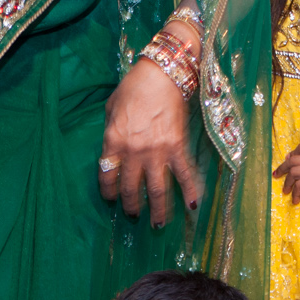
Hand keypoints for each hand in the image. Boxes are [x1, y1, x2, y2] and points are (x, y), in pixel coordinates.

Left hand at [100, 54, 201, 226]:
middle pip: (131, 188)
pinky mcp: (177, 148)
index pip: (106, 176)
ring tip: (157, 224)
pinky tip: (192, 207)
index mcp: (113, 142)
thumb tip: (111, 149)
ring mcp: (156, 152)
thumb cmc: (133, 87)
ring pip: (157, 190)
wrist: (162, 75)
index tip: (112, 199)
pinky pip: (183, 175)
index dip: (108, 191)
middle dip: (131, 205)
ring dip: (157, 210)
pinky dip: (189, 192)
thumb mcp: (111, 109)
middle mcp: (133, 152)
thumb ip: (110, 132)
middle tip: (134, 214)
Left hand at [274, 142, 299, 201]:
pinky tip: (295, 200)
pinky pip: (299, 186)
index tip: (289, 157)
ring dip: (286, 182)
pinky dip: (295, 193)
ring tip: (285, 191)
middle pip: (292, 160)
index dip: (294, 152)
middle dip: (282, 167)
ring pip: (292, 173)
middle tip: (276, 174)